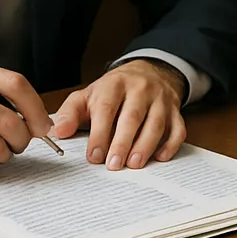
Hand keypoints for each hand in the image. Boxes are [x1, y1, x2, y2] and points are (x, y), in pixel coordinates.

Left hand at [48, 59, 186, 169]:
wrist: (148, 72)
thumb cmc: (113, 91)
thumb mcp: (89, 95)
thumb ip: (71, 113)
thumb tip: (58, 132)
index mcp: (115, 84)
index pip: (107, 108)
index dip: (100, 133)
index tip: (94, 156)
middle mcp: (140, 89)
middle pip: (132, 116)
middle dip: (122, 142)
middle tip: (113, 165)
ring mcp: (160, 100)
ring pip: (156, 123)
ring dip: (145, 145)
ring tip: (133, 164)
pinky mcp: (175, 111)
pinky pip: (178, 128)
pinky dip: (171, 144)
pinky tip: (160, 157)